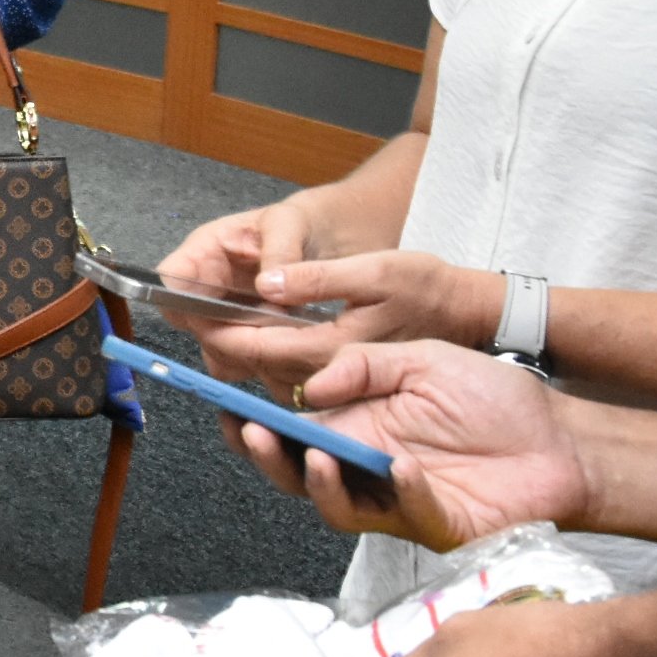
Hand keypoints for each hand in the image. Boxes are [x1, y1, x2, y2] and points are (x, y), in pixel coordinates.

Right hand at [159, 195, 339, 379]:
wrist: (317, 243)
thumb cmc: (294, 225)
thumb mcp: (288, 224)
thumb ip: (279, 250)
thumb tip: (267, 287)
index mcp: (202, 255)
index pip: (169, 279)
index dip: (179, 299)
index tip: (211, 313)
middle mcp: (204, 293)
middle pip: (191, 326)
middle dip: (226, 335)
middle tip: (268, 331)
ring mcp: (222, 322)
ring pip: (216, 353)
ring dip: (245, 354)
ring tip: (285, 341)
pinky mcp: (244, 344)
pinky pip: (241, 366)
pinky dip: (263, 365)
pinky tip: (290, 352)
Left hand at [206, 248, 504, 389]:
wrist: (471, 312)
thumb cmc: (429, 287)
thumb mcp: (378, 270)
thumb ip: (320, 280)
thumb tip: (269, 283)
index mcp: (334, 350)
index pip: (261, 347)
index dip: (222, 333)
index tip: (190, 318)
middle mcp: (332, 377)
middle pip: (260, 371)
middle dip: (222, 349)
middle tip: (186, 323)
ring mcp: (340, 386)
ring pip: (273, 377)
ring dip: (240, 357)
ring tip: (207, 330)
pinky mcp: (347, 384)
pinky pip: (294, 377)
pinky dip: (267, 359)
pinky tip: (253, 339)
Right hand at [231, 338, 588, 547]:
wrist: (563, 439)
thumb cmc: (496, 400)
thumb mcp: (425, 360)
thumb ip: (368, 365)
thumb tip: (313, 386)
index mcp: (356, 423)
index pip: (291, 429)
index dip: (254, 422)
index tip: (225, 404)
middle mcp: (365, 464)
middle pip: (295, 474)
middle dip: (266, 456)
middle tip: (252, 432)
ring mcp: (395, 499)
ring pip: (335, 506)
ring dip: (317, 482)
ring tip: (314, 452)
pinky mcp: (431, 524)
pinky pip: (402, 512)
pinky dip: (398, 490)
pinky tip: (401, 466)